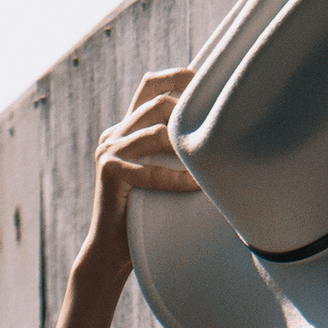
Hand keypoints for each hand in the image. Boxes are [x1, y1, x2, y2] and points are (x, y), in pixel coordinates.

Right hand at [86, 68, 197, 260]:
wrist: (111, 250)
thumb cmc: (143, 214)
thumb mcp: (159, 173)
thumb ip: (174, 153)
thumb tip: (218, 139)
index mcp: (126, 129)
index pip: (150, 87)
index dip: (176, 77)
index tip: (205, 80)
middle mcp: (114, 134)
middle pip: (156, 103)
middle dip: (187, 111)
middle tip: (215, 129)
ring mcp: (108, 151)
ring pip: (154, 132)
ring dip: (185, 146)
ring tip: (210, 159)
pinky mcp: (109, 171)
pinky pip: (151, 171)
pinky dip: (177, 179)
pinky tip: (197, 186)